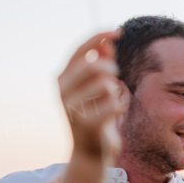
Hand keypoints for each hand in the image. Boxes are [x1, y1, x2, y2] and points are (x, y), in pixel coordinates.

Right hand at [59, 29, 125, 160]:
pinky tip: (116, 113)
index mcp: (63, 78)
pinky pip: (113, 104)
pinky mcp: (85, 123)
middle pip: (92, 65)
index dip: (98, 37)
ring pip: (105, 85)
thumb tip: (107, 42)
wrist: (90, 152)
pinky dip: (120, 105)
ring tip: (112, 101)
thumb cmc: (96, 116)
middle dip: (110, 68)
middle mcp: (63, 91)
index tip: (118, 30)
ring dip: (115, 91)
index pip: (80, 50)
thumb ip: (101, 64)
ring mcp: (72, 107)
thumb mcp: (98, 87)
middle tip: (116, 76)